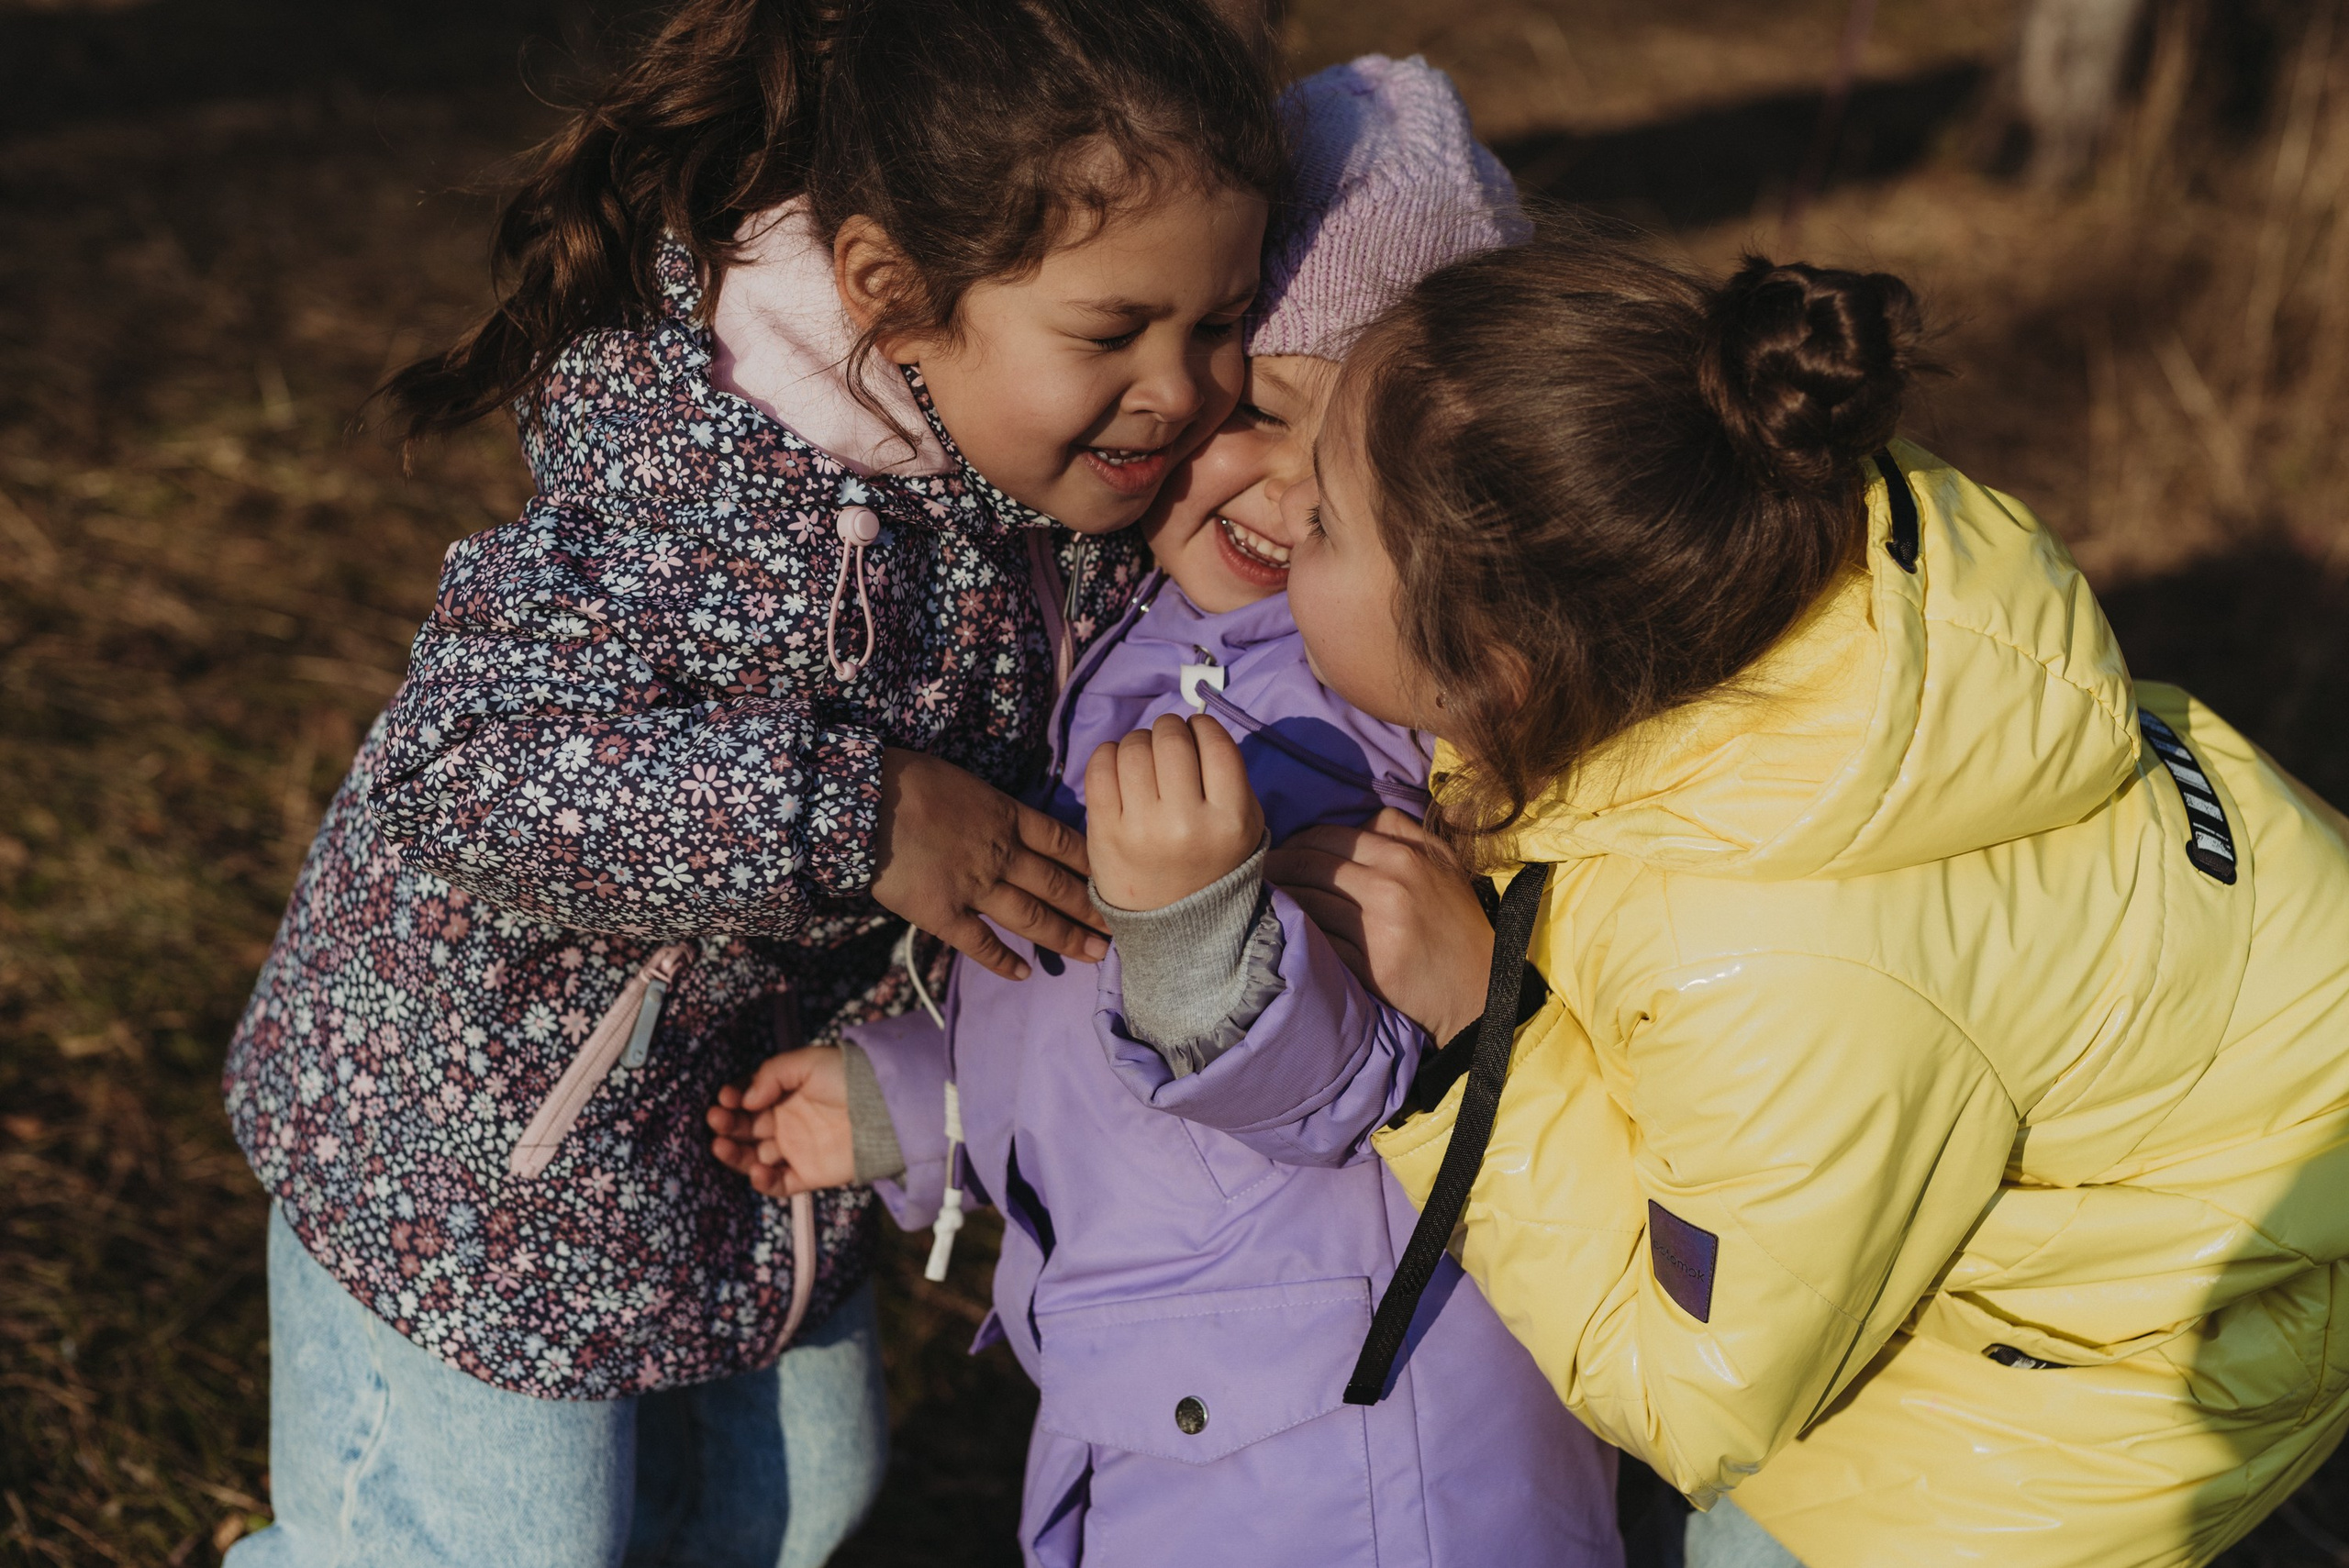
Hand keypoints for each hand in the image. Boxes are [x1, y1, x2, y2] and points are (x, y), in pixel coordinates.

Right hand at [707, 1048, 853, 1197]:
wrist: (884, 1107)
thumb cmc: (847, 1077)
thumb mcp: (808, 1063)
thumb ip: (772, 1075)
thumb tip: (745, 1099)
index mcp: (784, 1094)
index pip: (748, 1100)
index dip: (733, 1099)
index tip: (725, 1097)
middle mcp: (786, 1123)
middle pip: (746, 1128)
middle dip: (727, 1124)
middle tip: (716, 1118)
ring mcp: (795, 1150)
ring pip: (753, 1157)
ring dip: (734, 1153)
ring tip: (720, 1144)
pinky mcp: (808, 1174)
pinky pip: (778, 1184)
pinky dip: (763, 1181)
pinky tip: (757, 1169)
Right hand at [872, 747, 1106, 980]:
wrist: (863, 801)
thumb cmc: (907, 779)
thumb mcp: (964, 782)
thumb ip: (990, 809)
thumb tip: (1002, 822)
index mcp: (1007, 817)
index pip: (1064, 843)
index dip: (1092, 865)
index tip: (1116, 880)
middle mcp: (1001, 854)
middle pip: (1059, 886)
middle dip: (1092, 910)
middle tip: (1120, 930)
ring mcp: (974, 886)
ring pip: (1032, 918)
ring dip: (1065, 938)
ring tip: (1094, 955)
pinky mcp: (943, 913)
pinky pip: (980, 942)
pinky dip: (1002, 961)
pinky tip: (1024, 974)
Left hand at [1085, 713, 1265, 909]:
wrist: (1175, 925)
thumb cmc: (1212, 862)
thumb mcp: (1244, 825)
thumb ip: (1228, 775)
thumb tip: (1193, 724)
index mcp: (1229, 820)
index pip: (1216, 743)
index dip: (1203, 727)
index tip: (1196, 733)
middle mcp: (1185, 823)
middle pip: (1171, 740)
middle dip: (1169, 729)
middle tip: (1167, 743)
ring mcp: (1141, 829)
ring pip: (1133, 748)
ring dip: (1138, 741)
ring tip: (1144, 758)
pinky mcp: (1105, 833)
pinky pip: (1099, 767)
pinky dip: (1108, 755)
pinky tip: (1119, 767)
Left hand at [1267, 808, 1492, 1041]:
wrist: (1480, 989)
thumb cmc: (1458, 924)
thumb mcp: (1444, 864)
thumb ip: (1404, 832)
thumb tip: (1360, 816)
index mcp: (1405, 857)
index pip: (1328, 836)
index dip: (1295, 842)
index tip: (1277, 851)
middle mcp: (1390, 887)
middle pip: (1311, 865)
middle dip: (1277, 867)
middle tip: (1257, 873)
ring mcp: (1379, 929)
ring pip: (1308, 902)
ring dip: (1281, 900)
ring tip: (1262, 901)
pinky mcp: (1369, 967)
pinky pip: (1318, 942)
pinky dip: (1297, 935)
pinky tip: (1285, 933)